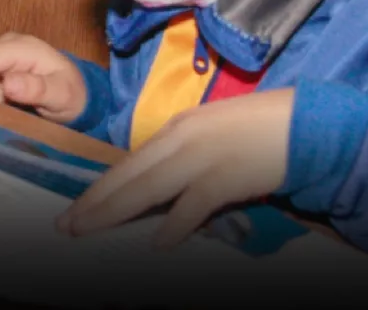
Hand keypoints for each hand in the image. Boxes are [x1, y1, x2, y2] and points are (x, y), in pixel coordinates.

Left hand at [58, 88, 294, 248]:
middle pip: (128, 176)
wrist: (300, 124)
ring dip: (115, 212)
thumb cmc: (257, 127)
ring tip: (90, 230)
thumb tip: (153, 185)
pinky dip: (175, 226)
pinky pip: (192, 206)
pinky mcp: (225, 177)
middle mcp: (181, 139)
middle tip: (66, 225)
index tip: (75, 208)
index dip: (99, 188)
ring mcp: (201, 158)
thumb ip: (179, 154)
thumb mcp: (208, 133)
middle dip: (94, 203)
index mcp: (176, 128)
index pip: (128, 164)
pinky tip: (159, 244)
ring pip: (147, 189)